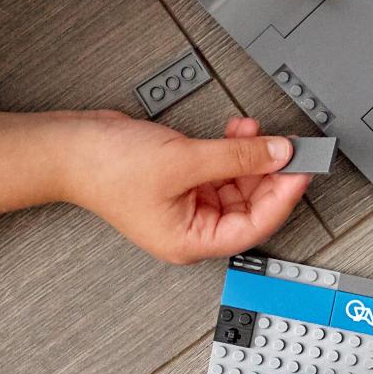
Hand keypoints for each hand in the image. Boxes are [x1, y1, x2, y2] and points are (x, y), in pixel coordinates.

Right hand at [59, 112, 308, 263]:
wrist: (70, 147)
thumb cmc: (106, 168)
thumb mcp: (184, 160)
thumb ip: (237, 157)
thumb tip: (279, 154)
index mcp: (191, 241)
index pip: (255, 226)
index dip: (283, 197)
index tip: (302, 170)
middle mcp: (192, 228)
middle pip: (250, 206)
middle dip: (269, 174)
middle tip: (291, 148)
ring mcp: (186, 205)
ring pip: (237, 186)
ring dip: (251, 158)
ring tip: (260, 133)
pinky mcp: (182, 182)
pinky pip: (220, 170)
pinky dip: (233, 152)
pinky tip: (240, 132)